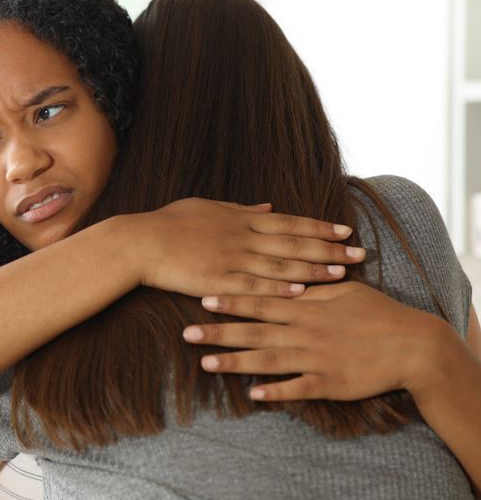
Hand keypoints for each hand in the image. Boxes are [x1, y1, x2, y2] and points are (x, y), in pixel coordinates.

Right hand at [122, 198, 364, 297]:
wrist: (141, 242)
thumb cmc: (169, 223)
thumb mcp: (206, 206)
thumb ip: (239, 208)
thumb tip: (267, 206)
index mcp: (240, 218)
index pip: (289, 222)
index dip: (319, 227)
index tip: (345, 231)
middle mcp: (242, 237)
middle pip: (294, 243)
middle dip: (329, 249)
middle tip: (359, 254)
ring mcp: (232, 259)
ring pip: (281, 265)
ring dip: (313, 270)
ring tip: (342, 274)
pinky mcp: (218, 281)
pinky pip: (255, 285)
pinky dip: (280, 288)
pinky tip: (302, 292)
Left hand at [182, 281, 455, 400]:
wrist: (413, 345)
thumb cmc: (377, 314)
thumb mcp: (343, 291)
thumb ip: (311, 288)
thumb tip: (286, 280)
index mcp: (306, 308)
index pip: (261, 302)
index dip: (231, 301)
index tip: (202, 299)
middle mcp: (305, 332)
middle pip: (254, 331)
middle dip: (219, 332)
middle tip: (186, 333)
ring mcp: (315, 358)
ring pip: (268, 360)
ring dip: (235, 362)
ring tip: (205, 364)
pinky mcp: (329, 382)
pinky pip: (298, 388)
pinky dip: (276, 391)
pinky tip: (253, 395)